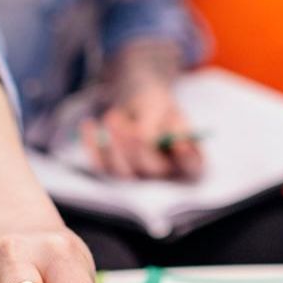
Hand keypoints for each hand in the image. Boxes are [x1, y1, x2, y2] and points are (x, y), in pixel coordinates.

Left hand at [77, 79, 203, 179]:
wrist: (136, 104)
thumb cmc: (155, 105)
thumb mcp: (160, 105)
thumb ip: (156, 122)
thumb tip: (146, 140)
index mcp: (188, 157)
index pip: (193, 166)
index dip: (187, 158)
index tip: (180, 143)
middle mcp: (166, 175)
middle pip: (152, 170)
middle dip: (135, 144)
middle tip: (125, 120)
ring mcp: (140, 178)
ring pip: (123, 172)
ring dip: (114, 144)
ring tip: (113, 116)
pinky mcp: (114, 174)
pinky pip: (100, 167)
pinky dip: (92, 145)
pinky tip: (89, 124)